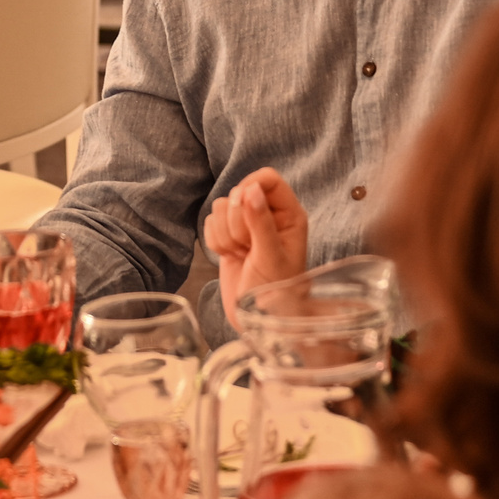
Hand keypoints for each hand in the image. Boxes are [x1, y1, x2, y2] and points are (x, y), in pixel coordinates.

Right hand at [204, 168, 309, 325]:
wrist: (258, 321)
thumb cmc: (276, 293)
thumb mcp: (271, 258)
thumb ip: (261, 222)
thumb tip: (251, 189)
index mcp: (289, 214)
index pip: (267, 178)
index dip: (251, 187)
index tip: (243, 208)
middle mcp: (269, 215)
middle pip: (239, 190)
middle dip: (235, 220)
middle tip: (248, 246)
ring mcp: (247, 225)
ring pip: (221, 206)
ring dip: (225, 234)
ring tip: (241, 254)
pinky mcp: (229, 236)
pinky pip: (210, 222)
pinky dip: (215, 241)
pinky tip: (231, 257)